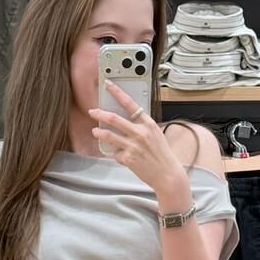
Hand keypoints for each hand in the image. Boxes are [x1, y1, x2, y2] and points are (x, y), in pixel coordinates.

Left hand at [88, 84, 188, 206]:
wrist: (167, 175)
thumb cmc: (162, 156)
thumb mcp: (156, 135)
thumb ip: (142, 127)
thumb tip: (126, 122)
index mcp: (149, 124)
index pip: (130, 104)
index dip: (117, 93)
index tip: (108, 85)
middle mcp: (140, 132)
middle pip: (114, 119)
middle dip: (100, 114)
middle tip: (92, 112)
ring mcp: (133, 145)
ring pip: (109, 135)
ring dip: (99, 132)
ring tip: (95, 132)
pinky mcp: (128, 158)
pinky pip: (115, 153)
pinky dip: (117, 154)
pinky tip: (123, 157)